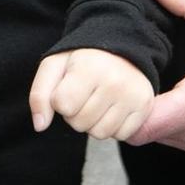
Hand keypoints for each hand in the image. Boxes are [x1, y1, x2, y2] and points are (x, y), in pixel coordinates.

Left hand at [29, 48, 153, 141]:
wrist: (122, 49)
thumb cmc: (83, 61)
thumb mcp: (54, 66)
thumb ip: (40, 95)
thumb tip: (40, 125)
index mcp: (89, 68)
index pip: (62, 106)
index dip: (60, 100)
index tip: (69, 86)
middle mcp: (114, 82)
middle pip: (79, 123)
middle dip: (76, 113)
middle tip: (85, 94)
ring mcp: (132, 95)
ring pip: (100, 133)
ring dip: (94, 122)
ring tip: (98, 101)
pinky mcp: (144, 106)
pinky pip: (121, 135)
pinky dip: (113, 126)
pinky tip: (113, 108)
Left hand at [126, 0, 184, 159]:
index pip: (138, 122)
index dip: (112, 99)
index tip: (104, 69)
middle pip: (139, 126)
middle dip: (124, 95)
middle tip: (118, 55)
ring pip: (157, 133)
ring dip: (145, 104)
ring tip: (143, 63)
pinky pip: (179, 135)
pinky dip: (167, 111)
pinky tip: (171, 79)